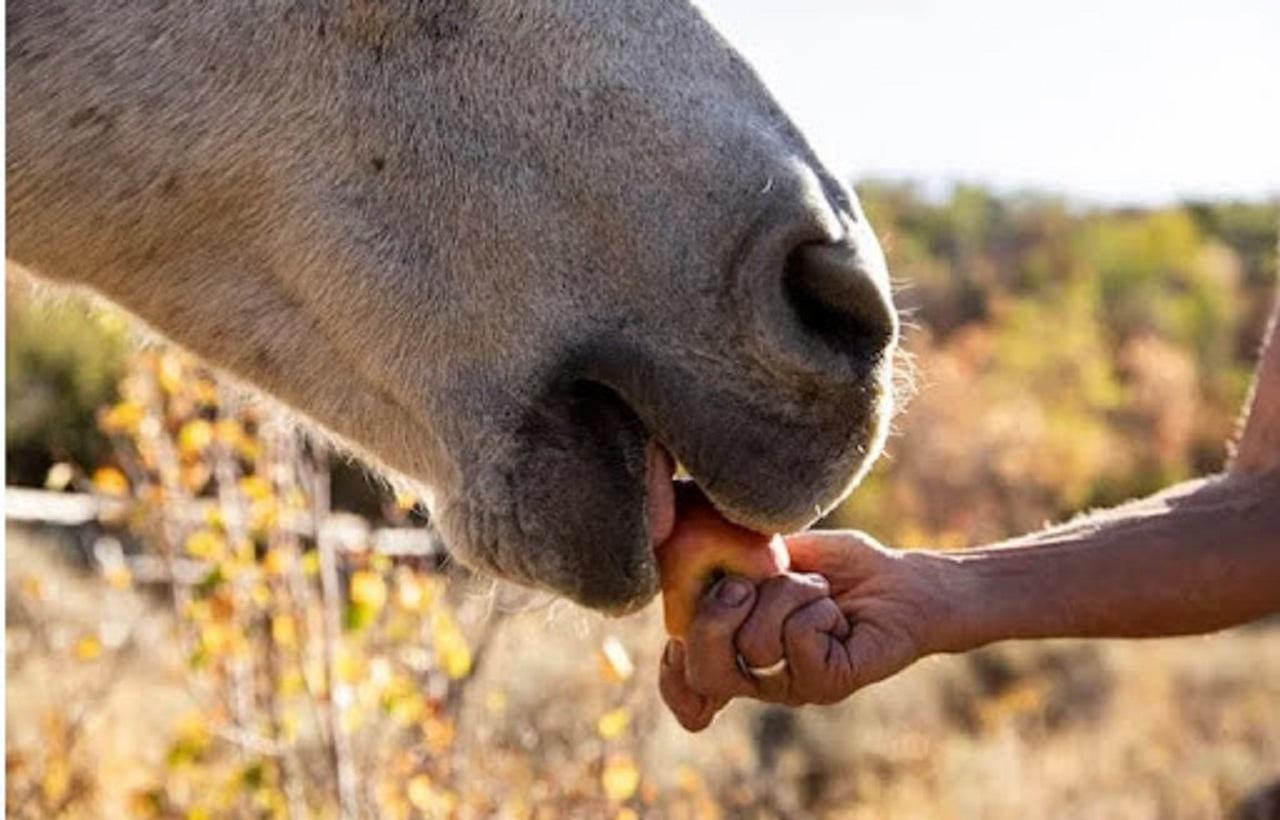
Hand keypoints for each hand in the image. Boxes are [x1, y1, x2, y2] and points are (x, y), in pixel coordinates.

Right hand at [659, 531, 954, 730]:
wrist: (901, 579)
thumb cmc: (837, 566)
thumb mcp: (771, 555)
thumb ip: (731, 563)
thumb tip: (692, 567)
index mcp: (736, 649)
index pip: (687, 688)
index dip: (672, 674)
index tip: (678, 642)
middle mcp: (759, 677)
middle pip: (705, 673)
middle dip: (716, 616)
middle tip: (749, 585)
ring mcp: (793, 686)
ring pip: (755, 645)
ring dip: (788, 595)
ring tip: (816, 591)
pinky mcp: (829, 684)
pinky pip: (798, 641)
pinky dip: (815, 608)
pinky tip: (836, 613)